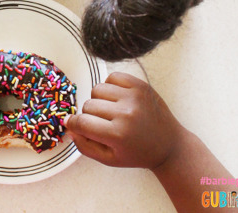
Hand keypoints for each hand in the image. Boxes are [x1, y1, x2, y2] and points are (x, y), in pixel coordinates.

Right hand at [65, 72, 183, 169]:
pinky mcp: (140, 85)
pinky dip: (110, 87)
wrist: (169, 145)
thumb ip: (84, 146)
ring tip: (110, 110)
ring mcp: (134, 96)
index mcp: (118, 135)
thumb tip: (68, 126)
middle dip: (89, 115)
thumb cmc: (136, 153)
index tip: (73, 124)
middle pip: (88, 105)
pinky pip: (112, 77)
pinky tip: (118, 99)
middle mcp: (126, 113)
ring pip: (97, 89)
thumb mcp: (109, 159)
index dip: (72, 124)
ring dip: (99, 100)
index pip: (81, 123)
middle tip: (102, 123)